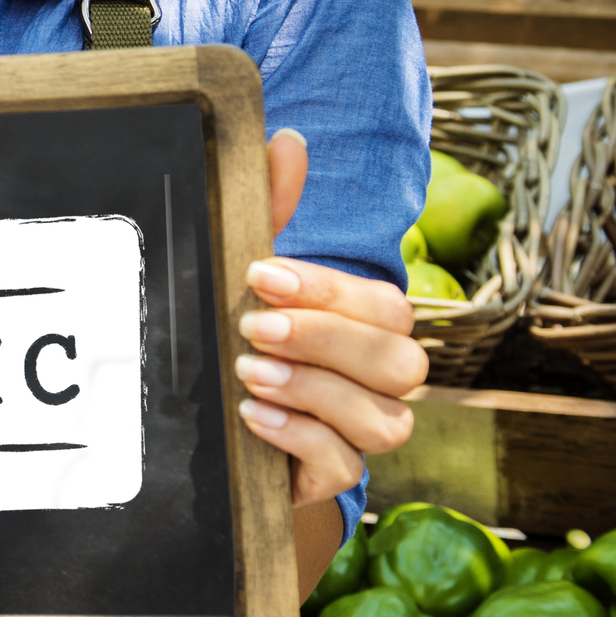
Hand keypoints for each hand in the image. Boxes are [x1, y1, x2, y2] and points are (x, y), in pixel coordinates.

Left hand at [237, 130, 426, 507]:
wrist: (215, 421)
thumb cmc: (245, 331)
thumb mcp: (250, 275)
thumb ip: (273, 209)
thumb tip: (287, 140)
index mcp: (370, 326)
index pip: (383, 305)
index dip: (327, 290)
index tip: (260, 274)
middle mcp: (381, 380)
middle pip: (400, 362)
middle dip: (325, 340)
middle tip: (252, 325)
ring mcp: (360, 432)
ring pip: (383, 420)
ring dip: (314, 391)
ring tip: (249, 371)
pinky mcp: (328, 476)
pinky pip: (342, 465)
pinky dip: (300, 438)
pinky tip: (253, 415)